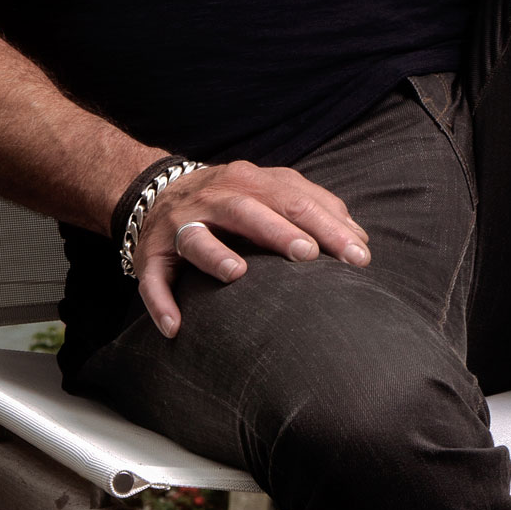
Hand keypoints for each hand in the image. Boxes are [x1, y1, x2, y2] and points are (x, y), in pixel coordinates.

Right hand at [134, 161, 370, 337]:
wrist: (157, 192)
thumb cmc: (231, 199)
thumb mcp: (270, 192)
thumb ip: (313, 207)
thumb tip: (359, 238)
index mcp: (250, 182)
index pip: (295, 199)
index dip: (328, 226)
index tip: (358, 255)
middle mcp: (215, 198)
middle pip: (248, 211)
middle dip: (279, 232)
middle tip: (310, 255)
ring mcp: (180, 224)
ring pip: (197, 237)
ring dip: (216, 255)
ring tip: (238, 274)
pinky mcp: (151, 254)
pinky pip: (153, 277)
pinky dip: (160, 301)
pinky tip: (175, 327)